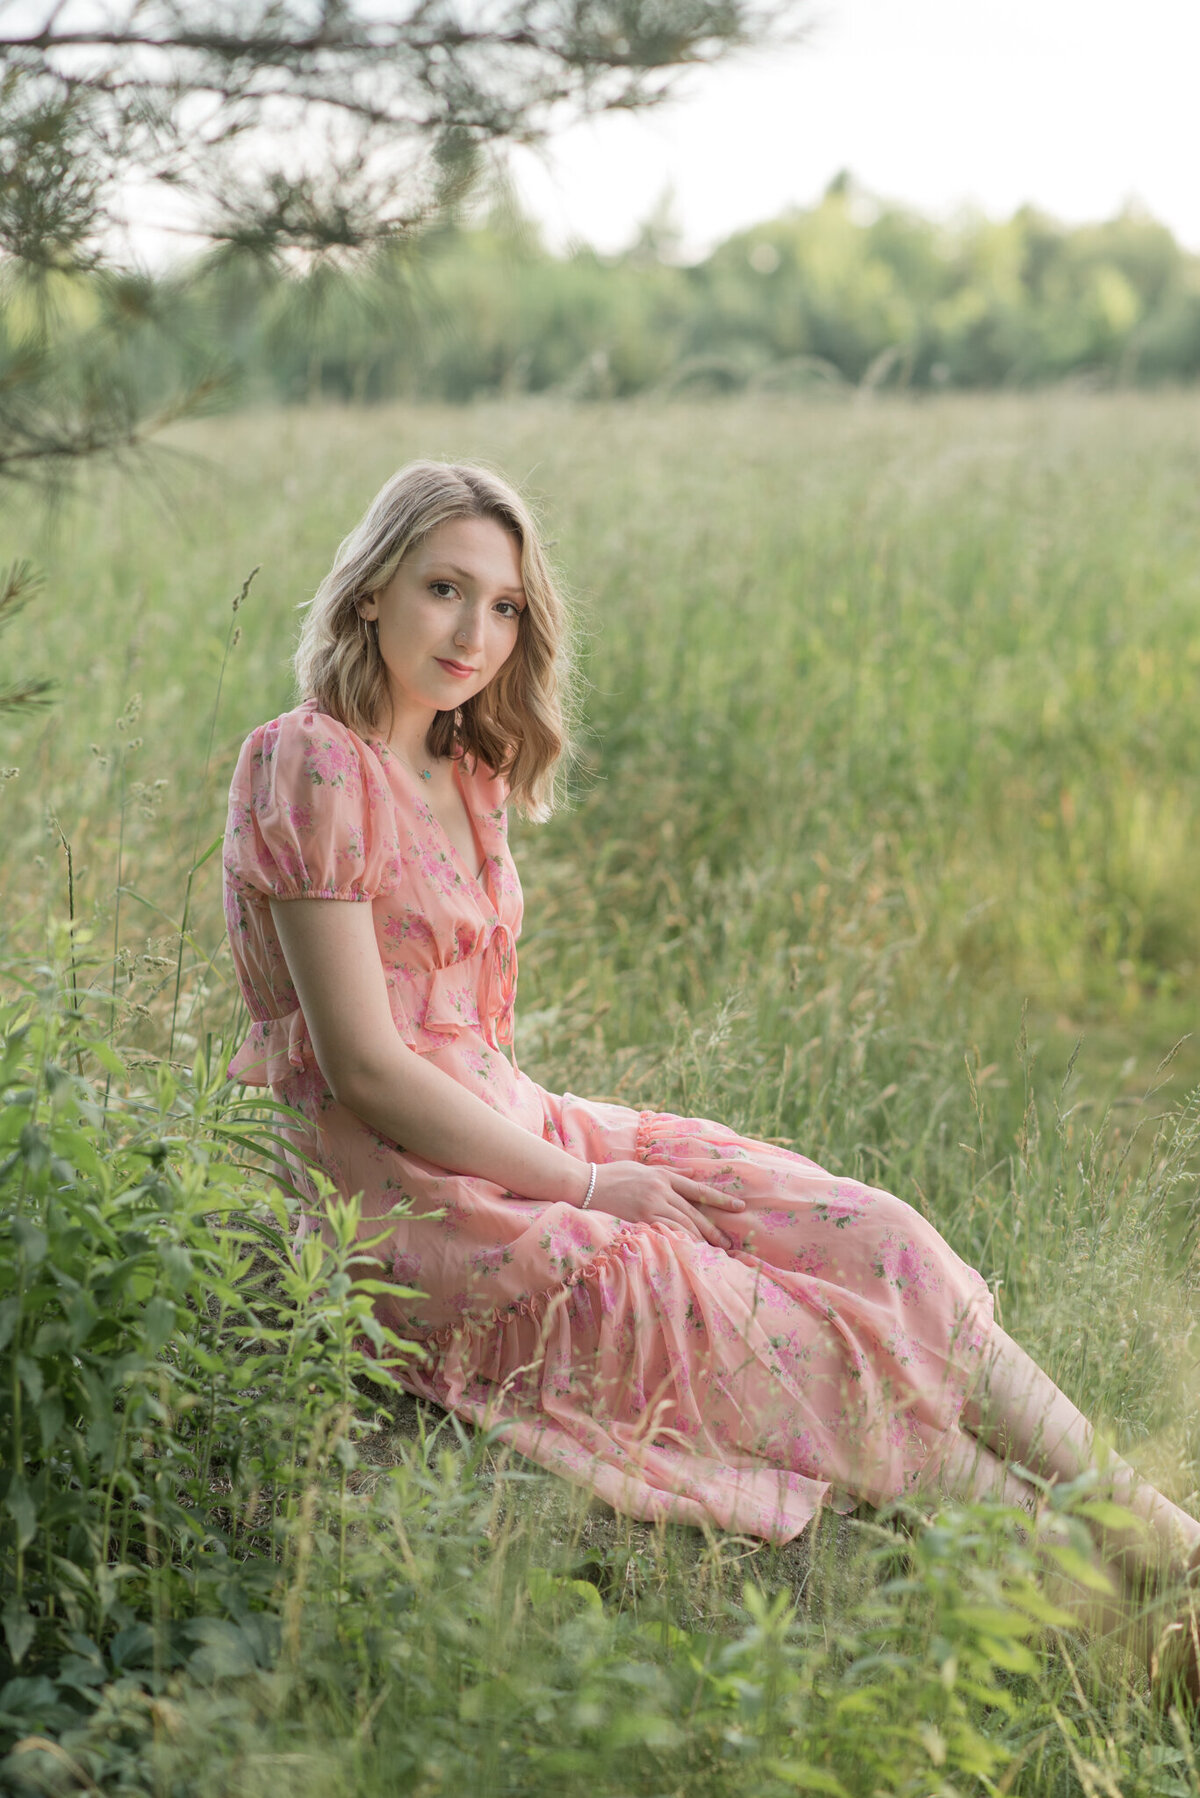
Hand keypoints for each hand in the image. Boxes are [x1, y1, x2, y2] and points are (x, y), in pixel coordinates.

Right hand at [586, 1160, 744, 1248]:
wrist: (589, 1183)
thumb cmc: (615, 1174)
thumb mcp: (645, 1168)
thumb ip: (670, 1173)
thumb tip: (693, 1173)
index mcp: (664, 1175)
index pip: (698, 1189)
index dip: (720, 1198)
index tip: (738, 1207)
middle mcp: (661, 1189)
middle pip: (694, 1211)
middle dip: (713, 1228)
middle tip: (728, 1243)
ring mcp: (651, 1204)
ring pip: (682, 1223)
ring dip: (699, 1238)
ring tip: (713, 1250)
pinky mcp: (640, 1217)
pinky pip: (665, 1230)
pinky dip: (679, 1239)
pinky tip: (689, 1248)